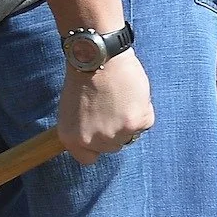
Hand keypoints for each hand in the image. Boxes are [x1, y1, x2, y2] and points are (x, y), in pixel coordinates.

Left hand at [56, 49, 154, 164]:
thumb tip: (94, 137)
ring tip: (121, 97)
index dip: (96, 146)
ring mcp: (116, 134)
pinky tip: (132, 94)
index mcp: (71, 138)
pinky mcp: (136, 123)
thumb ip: (82, 128)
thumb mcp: (70, 110)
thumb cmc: (83, 78)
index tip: (100, 134)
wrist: (97, 58)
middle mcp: (92, 141)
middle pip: (112, 147)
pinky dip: (143, 109)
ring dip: (130, 119)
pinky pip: (146, 122)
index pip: (88, 159)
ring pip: (130, 135)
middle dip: (114, 130)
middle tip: (112, 107)